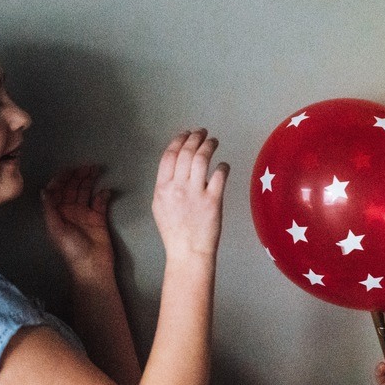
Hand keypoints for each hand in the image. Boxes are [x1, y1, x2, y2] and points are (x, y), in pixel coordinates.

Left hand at [42, 165, 114, 276]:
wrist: (92, 266)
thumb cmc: (71, 249)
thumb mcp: (56, 229)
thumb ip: (50, 209)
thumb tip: (44, 190)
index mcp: (57, 212)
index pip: (57, 191)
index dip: (62, 179)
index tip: (69, 169)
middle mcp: (70, 210)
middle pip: (72, 188)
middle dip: (78, 176)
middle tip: (86, 166)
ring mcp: (85, 213)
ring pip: (86, 191)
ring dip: (90, 180)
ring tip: (95, 170)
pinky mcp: (99, 218)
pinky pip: (100, 202)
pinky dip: (103, 194)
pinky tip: (105, 190)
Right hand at [153, 128, 227, 258]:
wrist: (188, 252)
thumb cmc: (174, 232)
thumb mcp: (160, 206)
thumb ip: (166, 185)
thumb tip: (175, 165)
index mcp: (162, 188)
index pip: (169, 155)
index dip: (178, 140)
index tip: (186, 134)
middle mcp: (177, 187)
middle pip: (186, 153)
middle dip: (195, 138)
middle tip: (202, 132)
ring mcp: (195, 193)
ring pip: (202, 159)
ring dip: (209, 146)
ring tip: (213, 141)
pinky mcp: (213, 201)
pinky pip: (219, 175)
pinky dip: (223, 166)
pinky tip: (224, 165)